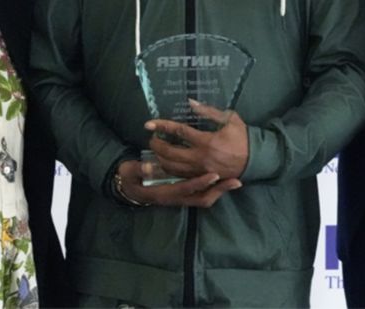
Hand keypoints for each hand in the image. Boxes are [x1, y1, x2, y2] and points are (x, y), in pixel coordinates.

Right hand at [115, 159, 240, 207]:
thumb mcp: (130, 173)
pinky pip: (203, 195)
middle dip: (219, 191)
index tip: (214, 175)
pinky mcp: (184, 195)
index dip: (200, 183)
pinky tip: (225, 181)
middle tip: (236, 181)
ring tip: (236, 181)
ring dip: (220, 191)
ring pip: (205, 198)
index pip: (186, 189)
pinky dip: (215, 190)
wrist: (128, 189)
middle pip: (202, 198)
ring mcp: (181, 198)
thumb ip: (139, 170)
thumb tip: (148, 166)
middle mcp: (175, 198)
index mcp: (164, 193)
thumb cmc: (130, 179)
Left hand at [145, 99, 248, 179]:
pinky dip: (169, 170)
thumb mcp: (229, 119)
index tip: (149, 123)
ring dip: (160, 158)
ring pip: (173, 167)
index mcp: (207, 141)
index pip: (179, 132)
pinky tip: (164, 163)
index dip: (162, 126)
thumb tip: (190, 103)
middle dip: (157, 145)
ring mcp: (200, 170)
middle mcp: (200, 157)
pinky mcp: (202, 178)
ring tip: (156, 150)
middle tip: (152, 137)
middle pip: (170, 152)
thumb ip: (209, 111)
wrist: (255, 160)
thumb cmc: (242, 137)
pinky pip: (181, 176)